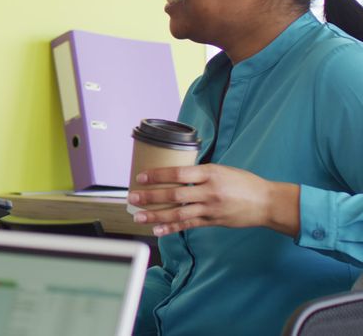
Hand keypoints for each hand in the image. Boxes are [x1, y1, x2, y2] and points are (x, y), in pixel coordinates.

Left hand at [129, 164, 299, 237]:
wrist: (267, 202)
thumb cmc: (243, 182)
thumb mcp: (221, 169)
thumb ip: (199, 173)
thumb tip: (173, 173)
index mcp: (211, 173)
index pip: (178, 173)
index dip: (158, 175)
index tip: (141, 177)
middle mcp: (210, 191)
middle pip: (174, 195)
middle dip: (151, 197)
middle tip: (132, 197)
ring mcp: (211, 208)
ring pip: (179, 213)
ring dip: (156, 216)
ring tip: (139, 217)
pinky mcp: (213, 221)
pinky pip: (189, 226)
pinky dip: (171, 228)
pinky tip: (157, 230)